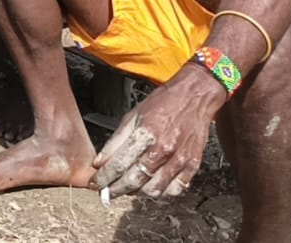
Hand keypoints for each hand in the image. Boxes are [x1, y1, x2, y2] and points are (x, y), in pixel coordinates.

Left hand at [91, 70, 225, 199]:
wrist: (194, 97)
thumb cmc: (162, 103)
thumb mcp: (132, 116)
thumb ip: (115, 141)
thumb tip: (100, 162)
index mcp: (146, 134)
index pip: (119, 164)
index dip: (104, 177)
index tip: (96, 183)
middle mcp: (163, 149)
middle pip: (135, 181)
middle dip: (116, 190)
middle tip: (106, 192)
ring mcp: (180, 159)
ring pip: (154, 190)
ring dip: (137, 193)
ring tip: (128, 188)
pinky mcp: (193, 165)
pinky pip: (175, 189)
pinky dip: (161, 192)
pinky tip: (151, 185)